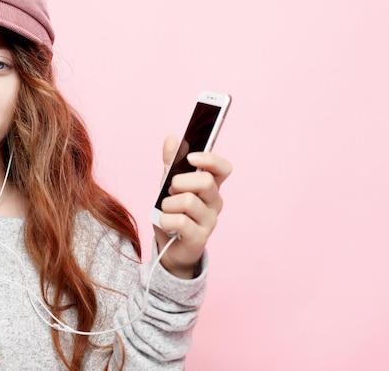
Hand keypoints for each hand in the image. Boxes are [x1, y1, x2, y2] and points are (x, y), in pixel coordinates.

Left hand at [154, 136, 231, 278]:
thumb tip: (172, 139)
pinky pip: (180, 221)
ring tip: (166, 210)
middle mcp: (214, 202)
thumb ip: (171, 163)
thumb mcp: (168, 184)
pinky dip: (165, 220)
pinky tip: (166, 223)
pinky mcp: (200, 238)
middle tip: (170, 190)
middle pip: (206, 181)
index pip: (223, 168)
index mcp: (210, 186)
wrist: (169, 248)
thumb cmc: (173, 212)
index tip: (191, 158)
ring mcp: (210, 221)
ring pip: (189, 201)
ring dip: (169, 203)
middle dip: (180, 182)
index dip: (210, 159)